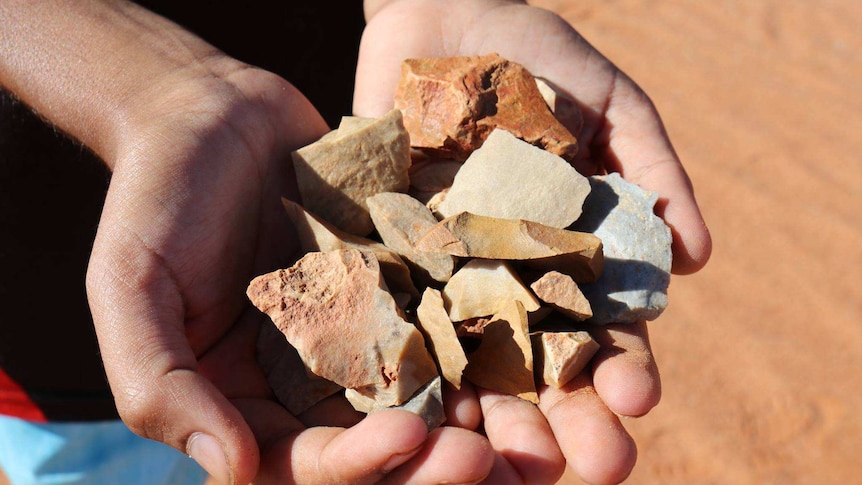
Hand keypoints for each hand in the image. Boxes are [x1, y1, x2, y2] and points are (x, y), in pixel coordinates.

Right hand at [81, 58, 497, 483]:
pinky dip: (475, 342)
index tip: (403, 439)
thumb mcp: (133, 289)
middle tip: (479, 453)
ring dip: (464, 414)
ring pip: (418, 394)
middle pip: (373, 443)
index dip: (353, 465)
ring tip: (511, 418)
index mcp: (242, 398)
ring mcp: (359, 331)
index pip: (299, 462)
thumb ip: (161, 382)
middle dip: (426, 459)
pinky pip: (439, 321)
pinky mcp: (395, 284)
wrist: (212, 113)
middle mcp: (306, 378)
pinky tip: (514, 347)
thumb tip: (229, 469)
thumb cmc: (157, 198)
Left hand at [355, 1, 711, 482]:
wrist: (438, 18)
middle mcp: (507, 283)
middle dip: (562, 421)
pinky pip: (392, 320)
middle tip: (582, 467)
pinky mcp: (384, 260)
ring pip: (467, 367)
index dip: (622, 371)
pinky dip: (402, 367)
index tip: (636, 402)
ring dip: (487, 420)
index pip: (604, 334)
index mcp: (569, 259)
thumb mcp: (610, 102)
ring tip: (497, 462)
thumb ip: (651, 171)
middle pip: (537, 371)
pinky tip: (412, 410)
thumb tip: (698, 260)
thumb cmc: (534, 56)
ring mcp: (443, 277)